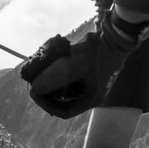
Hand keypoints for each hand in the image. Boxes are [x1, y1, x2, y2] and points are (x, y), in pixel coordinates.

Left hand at [18, 11, 147, 119]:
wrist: (114, 35)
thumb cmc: (98, 52)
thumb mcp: (74, 64)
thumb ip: (55, 76)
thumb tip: (35, 86)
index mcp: (90, 99)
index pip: (64, 112)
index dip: (46, 105)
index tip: (34, 91)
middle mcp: (90, 94)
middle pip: (63, 100)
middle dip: (47, 91)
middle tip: (33, 81)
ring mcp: (89, 83)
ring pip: (64, 88)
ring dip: (51, 81)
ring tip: (40, 71)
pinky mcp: (87, 72)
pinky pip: (68, 77)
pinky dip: (58, 72)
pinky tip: (51, 62)